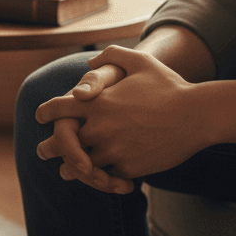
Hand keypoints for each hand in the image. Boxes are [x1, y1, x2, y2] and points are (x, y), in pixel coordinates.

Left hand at [35, 45, 208, 181]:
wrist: (195, 115)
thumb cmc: (168, 85)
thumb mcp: (139, 60)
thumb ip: (111, 56)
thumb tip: (90, 62)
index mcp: (99, 101)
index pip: (60, 108)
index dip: (46, 111)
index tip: (40, 116)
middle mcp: (101, 128)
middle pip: (63, 142)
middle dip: (50, 148)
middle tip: (42, 151)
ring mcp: (114, 150)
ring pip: (82, 165)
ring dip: (72, 168)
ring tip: (65, 171)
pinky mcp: (129, 169)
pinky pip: (107, 177)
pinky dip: (101, 178)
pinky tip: (99, 178)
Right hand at [36, 62, 134, 193]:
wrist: (153, 91)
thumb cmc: (126, 78)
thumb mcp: (114, 72)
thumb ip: (96, 79)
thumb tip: (79, 93)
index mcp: (76, 108)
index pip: (62, 130)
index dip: (66, 146)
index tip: (83, 161)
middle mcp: (79, 128)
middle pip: (70, 157)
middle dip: (82, 171)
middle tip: (101, 177)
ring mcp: (92, 144)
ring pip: (84, 171)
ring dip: (98, 182)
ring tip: (120, 185)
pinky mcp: (109, 156)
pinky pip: (102, 176)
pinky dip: (112, 184)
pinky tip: (128, 186)